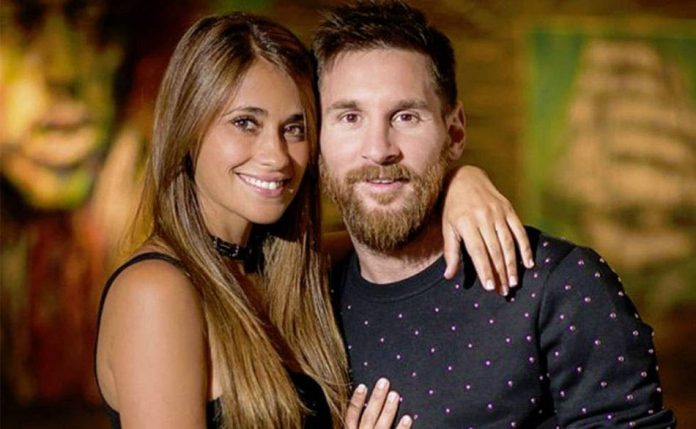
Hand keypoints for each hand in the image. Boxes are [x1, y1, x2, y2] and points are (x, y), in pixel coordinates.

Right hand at [345, 378, 411, 428]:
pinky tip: (407, 418)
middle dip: (376, 399)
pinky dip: (401, 428)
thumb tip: (361, 408)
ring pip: (381, 425)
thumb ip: (355, 426)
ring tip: (394, 395)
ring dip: (388, 410)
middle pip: (368, 417)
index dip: (356, 401)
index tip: (362, 386)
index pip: (351, 417)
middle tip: (384, 382)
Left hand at [442, 166, 533, 294]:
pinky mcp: (509, 209)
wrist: (465, 178)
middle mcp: (483, 218)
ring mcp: (498, 213)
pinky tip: (529, 263)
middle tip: (504, 291)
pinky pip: (519, 230)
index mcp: (466, 223)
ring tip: (514, 282)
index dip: (485, 270)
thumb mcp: (447, 228)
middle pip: (495, 250)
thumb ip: (450, 252)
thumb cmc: (452, 207)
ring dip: (512, 264)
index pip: (478, 251)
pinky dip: (525, 247)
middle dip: (500, 273)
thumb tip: (449, 276)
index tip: (490, 287)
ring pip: (508, 243)